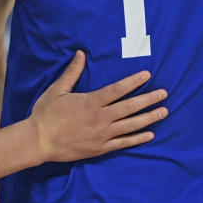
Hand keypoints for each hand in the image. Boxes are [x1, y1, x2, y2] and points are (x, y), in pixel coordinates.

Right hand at [30, 51, 167, 162]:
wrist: (38, 141)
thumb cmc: (46, 114)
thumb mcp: (58, 89)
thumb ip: (72, 72)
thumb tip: (81, 53)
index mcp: (91, 102)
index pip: (118, 90)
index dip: (134, 82)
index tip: (147, 75)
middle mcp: (100, 118)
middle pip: (130, 107)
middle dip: (149, 99)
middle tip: (164, 94)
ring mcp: (102, 135)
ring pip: (130, 125)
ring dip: (149, 118)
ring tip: (164, 112)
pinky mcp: (100, 149)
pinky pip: (123, 143)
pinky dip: (137, 139)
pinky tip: (150, 135)